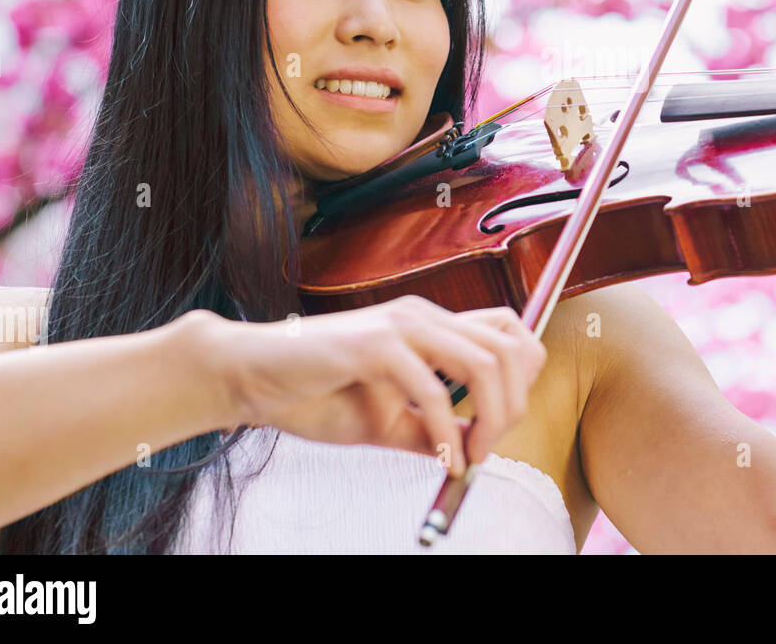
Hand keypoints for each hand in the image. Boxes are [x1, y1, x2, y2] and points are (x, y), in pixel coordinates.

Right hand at [206, 296, 546, 475]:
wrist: (252, 378)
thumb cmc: (314, 393)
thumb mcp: (387, 419)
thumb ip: (430, 429)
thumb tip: (475, 450)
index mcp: (429, 323)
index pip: (508, 328)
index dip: (523, 374)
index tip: (504, 422)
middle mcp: (422, 315)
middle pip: (507, 347)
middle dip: (514, 405)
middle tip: (489, 450)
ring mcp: (400, 325)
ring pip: (483, 363)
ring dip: (491, 419)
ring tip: (471, 457)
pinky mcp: (375, 345)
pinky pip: (432, 392)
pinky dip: (448, 434)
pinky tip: (445, 460)